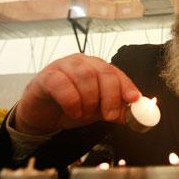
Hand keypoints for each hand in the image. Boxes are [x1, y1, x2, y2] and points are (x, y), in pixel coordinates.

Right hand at [15, 53, 139, 134]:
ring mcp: (64, 66)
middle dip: (110, 96)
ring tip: (84, 114)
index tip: (134, 99)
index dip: (127, 86)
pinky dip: (71, 101)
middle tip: (109, 115)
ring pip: (85, 77)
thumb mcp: (98, 111)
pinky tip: (72, 111)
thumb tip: (136, 115)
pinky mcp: (47, 76)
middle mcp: (84, 63)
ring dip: (89, 100)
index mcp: (99, 68)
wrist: (42, 114)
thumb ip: (117, 111)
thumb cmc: (71, 107)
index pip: (117, 73)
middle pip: (104, 72)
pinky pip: (62, 84)